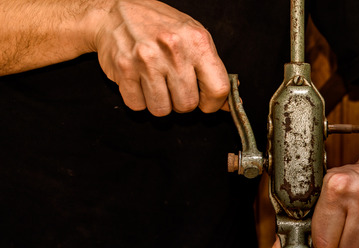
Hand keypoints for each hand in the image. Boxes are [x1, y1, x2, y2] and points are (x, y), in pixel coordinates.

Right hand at [94, 0, 228, 115]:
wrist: (115, 11)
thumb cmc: (160, 25)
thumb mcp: (194, 38)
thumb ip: (212, 70)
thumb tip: (226, 105)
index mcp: (197, 41)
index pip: (218, 89)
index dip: (213, 103)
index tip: (205, 101)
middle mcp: (173, 49)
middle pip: (187, 104)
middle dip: (182, 102)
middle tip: (175, 86)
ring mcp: (146, 59)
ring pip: (162, 110)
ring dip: (160, 103)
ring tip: (157, 83)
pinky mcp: (124, 68)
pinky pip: (137, 105)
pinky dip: (139, 99)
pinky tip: (140, 82)